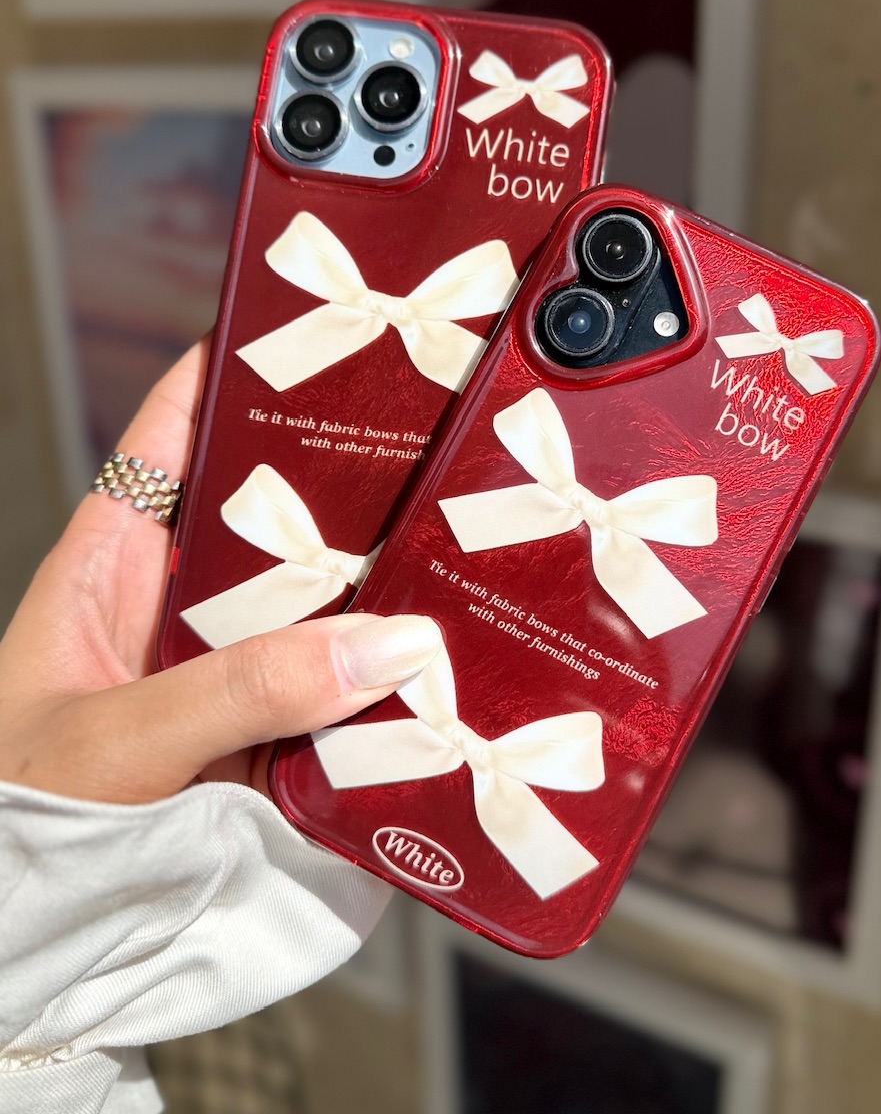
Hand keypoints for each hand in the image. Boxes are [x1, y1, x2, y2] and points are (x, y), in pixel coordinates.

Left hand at [0, 340, 441, 803]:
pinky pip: (329, 691)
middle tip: (428, 447)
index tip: (306, 328)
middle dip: (339, 483)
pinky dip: (378, 683)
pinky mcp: (259, 737)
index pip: (168, 439)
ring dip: (371, 591)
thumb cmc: (15, 811)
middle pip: (266, 516)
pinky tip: (437, 670)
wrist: (26, 934)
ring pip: (310, 606)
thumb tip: (385, 644)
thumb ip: (240, 689)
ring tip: (454, 550)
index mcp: (110, 563)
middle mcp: (175, 607)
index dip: (229, 374)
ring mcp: (221, 671)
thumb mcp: (115, 737)